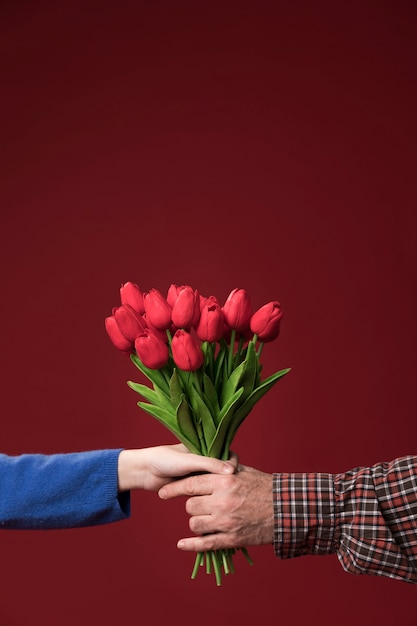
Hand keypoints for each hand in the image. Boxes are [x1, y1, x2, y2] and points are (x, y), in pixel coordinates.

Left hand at [117, 444, 237, 491]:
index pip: (227, 457)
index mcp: (207, 450)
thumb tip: (232, 470)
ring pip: (216, 487)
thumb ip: (209, 464)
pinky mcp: (193, 490)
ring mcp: (200, 477)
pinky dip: (211, 500)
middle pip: (224, 474)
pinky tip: (216, 508)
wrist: (144, 471)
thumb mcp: (189, 460)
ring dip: (220, 493)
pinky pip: (206, 496)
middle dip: (228, 483)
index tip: (239, 474)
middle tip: (235, 492)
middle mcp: (205, 464)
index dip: (234, 465)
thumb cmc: (165, 460)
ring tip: (226, 501)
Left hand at [158, 464, 273, 550]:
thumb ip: (224, 468)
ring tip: (204, 519)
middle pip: (190, 506)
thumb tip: (210, 461)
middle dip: (192, 506)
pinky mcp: (231, 538)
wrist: (286, 509)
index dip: (174, 488)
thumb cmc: (265, 487)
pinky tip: (182, 544)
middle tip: (199, 504)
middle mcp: (222, 501)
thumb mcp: (244, 471)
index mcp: (224, 481)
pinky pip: (205, 544)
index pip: (191, 484)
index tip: (163, 491)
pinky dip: (191, 545)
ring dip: (196, 522)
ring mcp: (226, 522)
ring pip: (195, 524)